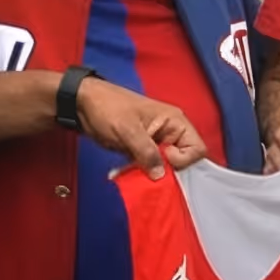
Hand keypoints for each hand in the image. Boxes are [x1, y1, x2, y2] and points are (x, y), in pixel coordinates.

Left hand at [76, 77, 206, 178]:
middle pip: (184, 161)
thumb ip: (147, 152)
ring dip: (151, 174)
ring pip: (167, 167)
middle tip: (145, 171)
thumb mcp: (128, 129)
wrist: (82, 104)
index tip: (162, 160)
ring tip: (132, 172)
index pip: (197, 149)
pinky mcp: (144, 150)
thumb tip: (161, 175)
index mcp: (175, 121)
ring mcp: (157, 141)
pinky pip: (151, 167)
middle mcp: (171, 132)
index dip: (183, 160)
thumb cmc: (107, 108)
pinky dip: (140, 173)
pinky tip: (125, 172)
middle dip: (167, 171)